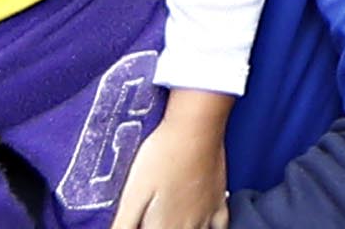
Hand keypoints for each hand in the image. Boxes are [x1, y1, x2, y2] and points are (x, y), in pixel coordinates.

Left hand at [112, 91, 231, 228]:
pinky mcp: (218, 198)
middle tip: (152, 220)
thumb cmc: (162, 155)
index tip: (140, 224)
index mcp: (163, 226)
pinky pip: (222, 225)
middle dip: (162, 228)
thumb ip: (122, 224)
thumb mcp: (132, 194)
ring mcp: (206, 212)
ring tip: (173, 223)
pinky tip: (206, 226)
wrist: (195, 127)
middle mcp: (187, 224)